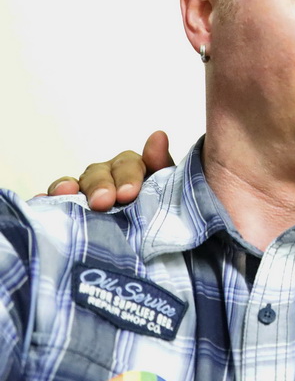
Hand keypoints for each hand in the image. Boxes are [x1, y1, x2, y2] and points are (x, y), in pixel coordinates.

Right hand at [45, 131, 174, 210]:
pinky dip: (47, 199)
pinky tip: (41, 199)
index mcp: (133, 171)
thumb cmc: (161, 212)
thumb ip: (162, 165)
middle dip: (99, 186)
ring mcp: (86, 192)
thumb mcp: (168, 190)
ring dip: (68, 186)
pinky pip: (55, 201)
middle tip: (102, 202)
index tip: (128, 194)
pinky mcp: (70, 209)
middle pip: (98, 173)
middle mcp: (107, 177)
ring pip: (75, 184)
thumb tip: (158, 136)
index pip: (128, 164)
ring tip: (65, 193)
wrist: (154, 244)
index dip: (127, 176)